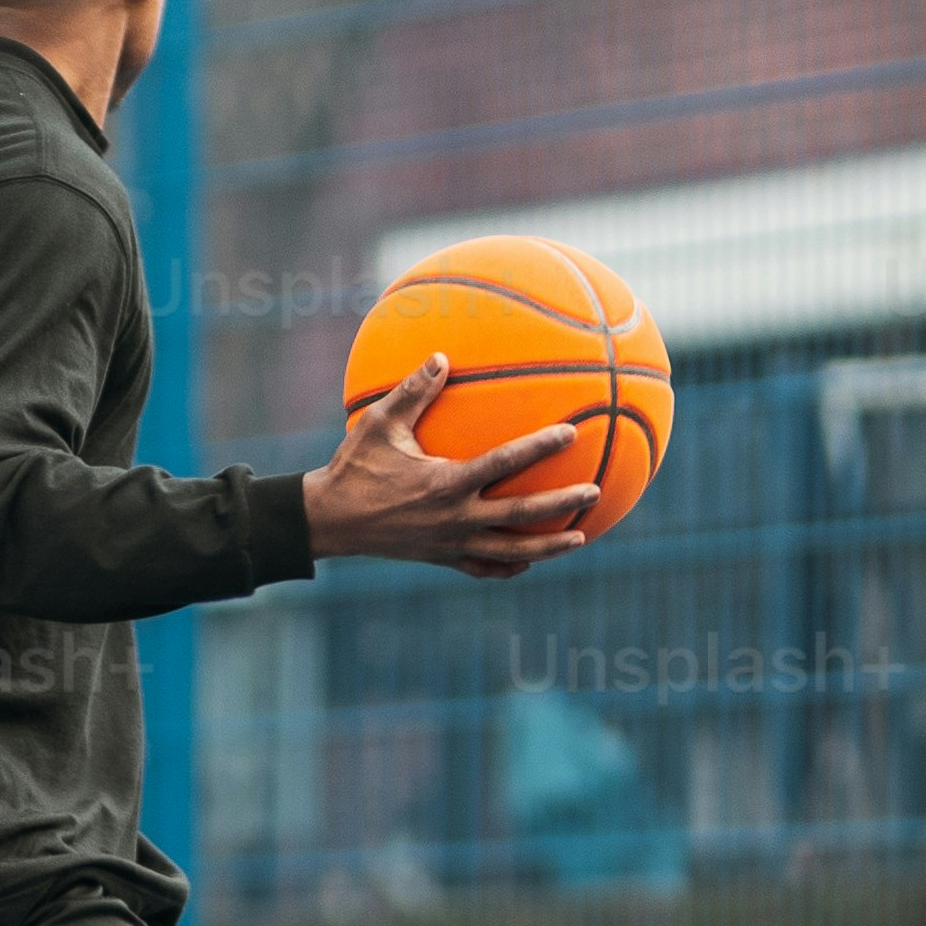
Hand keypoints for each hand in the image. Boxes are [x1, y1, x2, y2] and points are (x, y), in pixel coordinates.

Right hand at [303, 351, 597, 582]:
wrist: (330, 521)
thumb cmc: (354, 467)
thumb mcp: (379, 424)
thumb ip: (413, 391)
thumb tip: (440, 356)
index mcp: (446, 482)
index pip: (504, 462)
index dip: (540, 447)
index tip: (570, 432)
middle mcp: (456, 517)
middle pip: (521, 514)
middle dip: (562, 504)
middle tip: (595, 492)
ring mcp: (452, 544)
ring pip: (511, 550)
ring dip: (549, 546)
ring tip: (581, 539)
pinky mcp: (443, 559)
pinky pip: (484, 569)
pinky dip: (510, 566)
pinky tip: (529, 560)